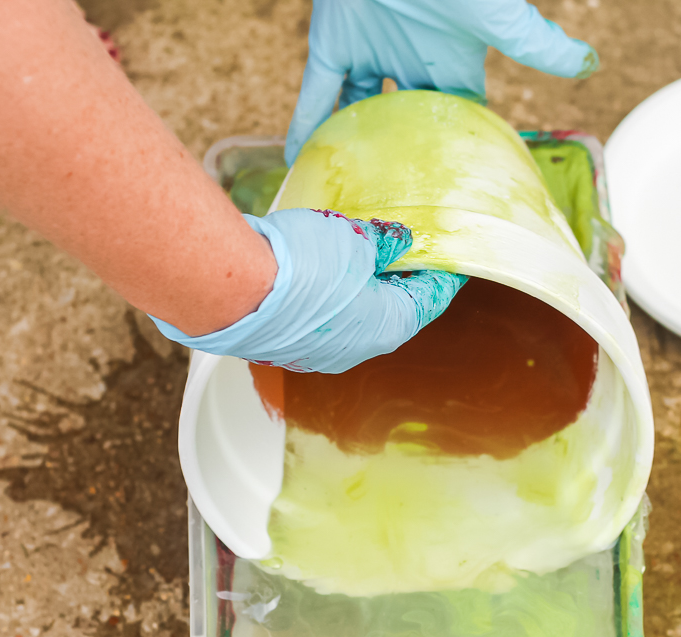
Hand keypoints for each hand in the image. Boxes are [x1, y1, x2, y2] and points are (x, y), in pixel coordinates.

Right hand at [150, 209, 466, 373]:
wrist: (231, 290)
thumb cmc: (301, 267)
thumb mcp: (354, 240)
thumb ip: (382, 242)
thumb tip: (400, 242)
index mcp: (388, 328)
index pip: (428, 300)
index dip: (439, 276)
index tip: (449, 259)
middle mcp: (357, 349)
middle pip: (390, 309)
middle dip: (398, 279)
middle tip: (404, 250)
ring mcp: (318, 352)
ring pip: (352, 315)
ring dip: (360, 287)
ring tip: (359, 254)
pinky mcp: (285, 345)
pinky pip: (319, 318)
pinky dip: (328, 295)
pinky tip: (320, 271)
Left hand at [285, 0, 598, 163]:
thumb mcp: (497, 16)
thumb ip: (535, 43)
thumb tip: (590, 65)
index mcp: (451, 62)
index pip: (457, 115)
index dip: (457, 151)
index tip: (456, 193)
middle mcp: (409, 62)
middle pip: (405, 122)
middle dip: (401, 158)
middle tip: (392, 207)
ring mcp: (370, 51)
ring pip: (358, 110)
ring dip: (351, 144)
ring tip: (346, 191)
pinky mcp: (332, 40)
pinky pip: (316, 91)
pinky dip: (306, 120)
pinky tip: (298, 156)